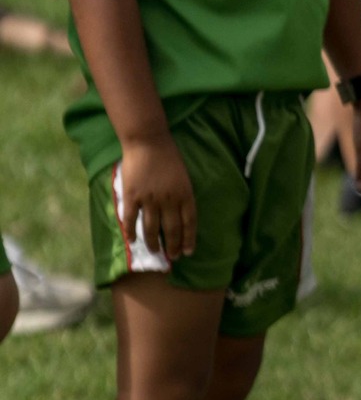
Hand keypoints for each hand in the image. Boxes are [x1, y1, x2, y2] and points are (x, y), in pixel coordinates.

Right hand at [118, 131, 196, 260]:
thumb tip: (181, 214)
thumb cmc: (169, 156)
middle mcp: (169, 199)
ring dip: (153, 243)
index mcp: (185, 193)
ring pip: (152, 229)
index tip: (188, 252)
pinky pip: (131, 220)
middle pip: (172, 229)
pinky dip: (131, 232)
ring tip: (155, 252)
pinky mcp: (132, 197)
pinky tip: (132, 241)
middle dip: (173, 245)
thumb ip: (181, 194)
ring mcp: (150, 199)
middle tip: (172, 257)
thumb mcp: (183, 176)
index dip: (189, 238)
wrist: (148, 142)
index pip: (189, 221)